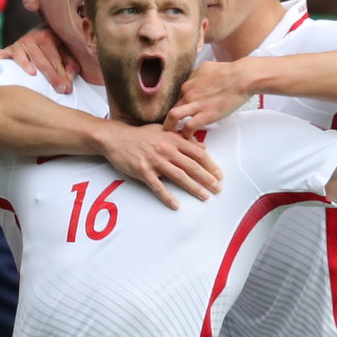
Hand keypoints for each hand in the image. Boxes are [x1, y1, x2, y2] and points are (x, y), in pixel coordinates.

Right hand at [0, 27, 78, 93]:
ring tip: (33, 74)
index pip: (55, 60)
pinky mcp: (7, 50)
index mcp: (47, 36)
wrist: (38, 33)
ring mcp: (18, 44)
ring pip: (22, 57)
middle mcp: (31, 38)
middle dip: (52, 77)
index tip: (67, 89)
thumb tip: (69, 79)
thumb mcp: (66, 53)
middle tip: (60, 91)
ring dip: (26, 65)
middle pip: (41, 61)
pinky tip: (1, 66)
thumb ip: (71, 65)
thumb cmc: (55, 48)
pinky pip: (1, 54)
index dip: (62, 76)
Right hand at [94, 121, 222, 209]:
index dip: (210, 165)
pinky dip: (167, 197)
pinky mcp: (143, 171)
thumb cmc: (141, 135)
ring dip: (193, 188)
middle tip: (218, 188)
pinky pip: (158, 187)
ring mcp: (154, 161)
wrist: (116, 138)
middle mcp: (166, 150)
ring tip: (204, 197)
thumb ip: (184, 138)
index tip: (219, 174)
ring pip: (179, 177)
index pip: (198, 153)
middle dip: (207, 179)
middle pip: (192, 166)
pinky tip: (176, 205)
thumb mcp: (164, 131)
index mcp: (173, 139)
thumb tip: (203, 146)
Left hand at [164, 60, 252, 137]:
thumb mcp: (206, 68)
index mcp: (189, 82)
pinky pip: (188, 127)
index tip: (180, 112)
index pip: (177, 97)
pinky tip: (189, 136)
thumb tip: (196, 79)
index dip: (179, 106)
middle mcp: (188, 92)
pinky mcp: (205, 115)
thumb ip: (197, 76)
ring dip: (170, 126)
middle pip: (171, 107)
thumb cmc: (230, 72)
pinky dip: (186, 134)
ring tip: (173, 133)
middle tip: (170, 126)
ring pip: (173, 116)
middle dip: (169, 118)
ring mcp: (195, 104)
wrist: (242, 77)